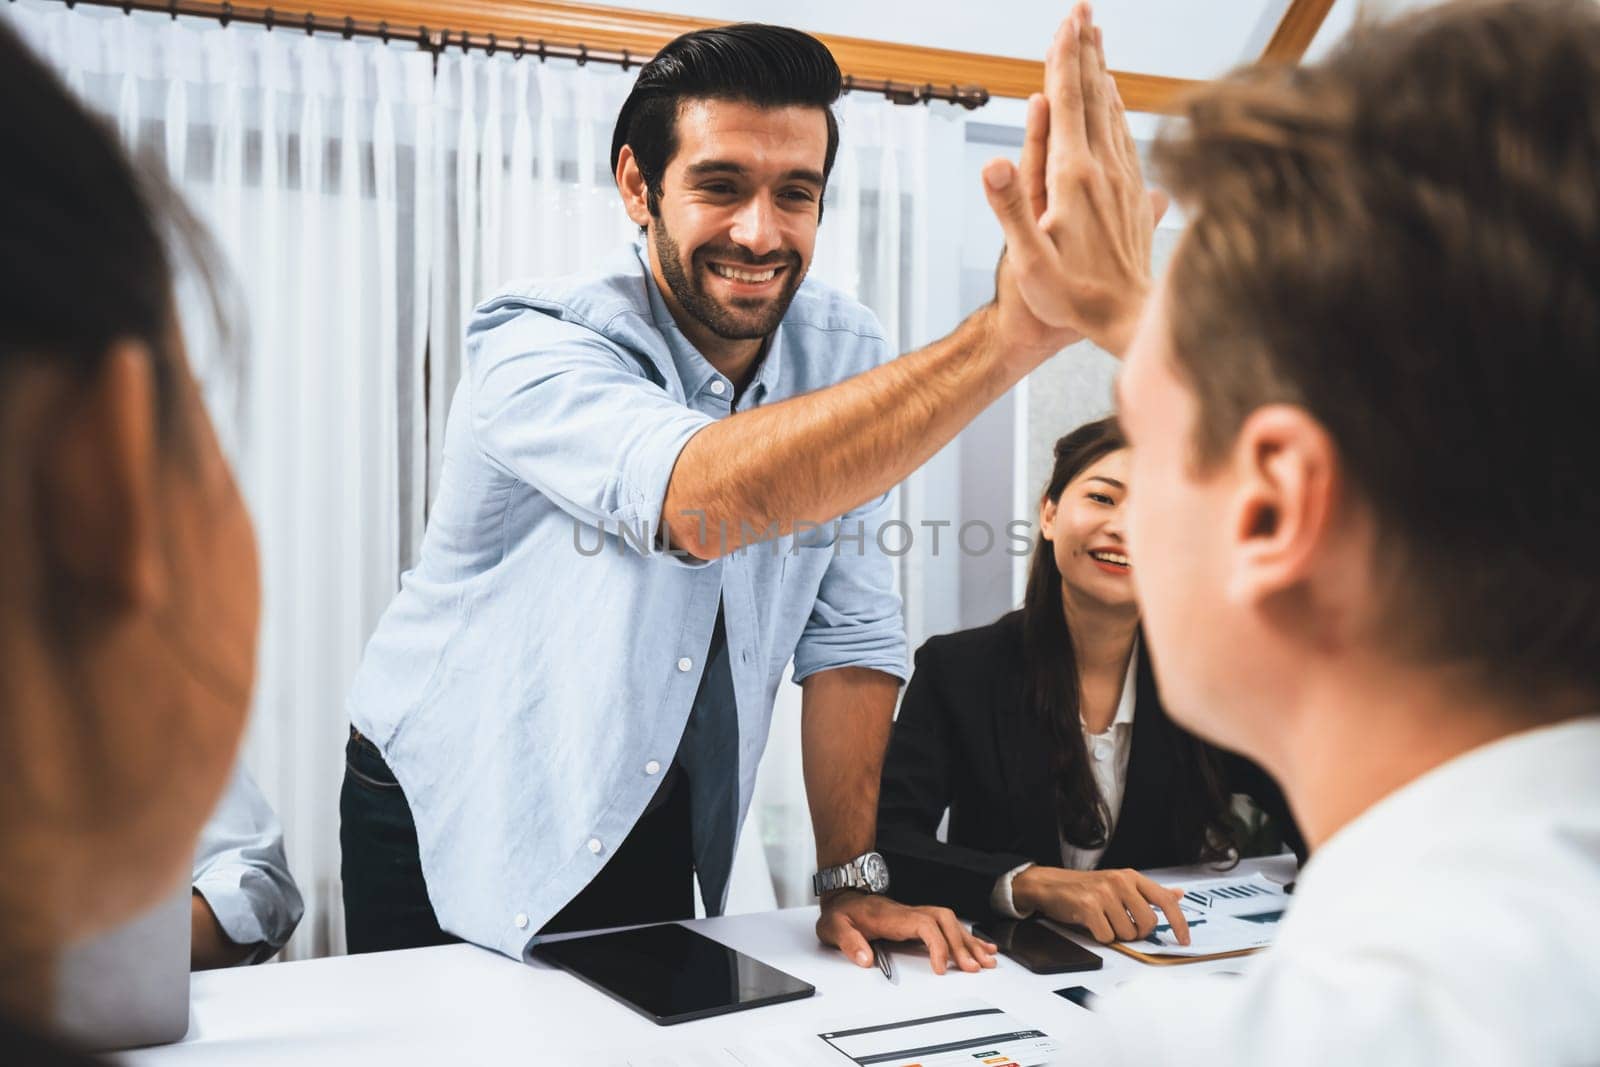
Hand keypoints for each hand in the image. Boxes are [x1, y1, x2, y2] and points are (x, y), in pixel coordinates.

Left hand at [816, 891, 998, 974]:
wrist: (843, 895)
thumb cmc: (842, 912)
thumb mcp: (835, 927)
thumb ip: (849, 942)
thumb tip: (865, 959)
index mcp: (892, 916)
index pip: (924, 925)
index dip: (937, 946)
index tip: (940, 968)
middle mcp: (909, 913)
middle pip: (945, 922)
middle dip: (962, 945)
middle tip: (974, 968)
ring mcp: (915, 915)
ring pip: (950, 922)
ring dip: (969, 942)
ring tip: (987, 960)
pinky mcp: (918, 920)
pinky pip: (948, 925)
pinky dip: (966, 937)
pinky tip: (980, 946)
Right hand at [983, 3, 1166, 358]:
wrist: (1129, 324)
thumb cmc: (1072, 300)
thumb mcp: (1029, 261)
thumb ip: (1011, 207)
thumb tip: (993, 161)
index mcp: (1075, 179)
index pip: (1070, 103)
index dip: (1065, 59)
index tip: (1067, 20)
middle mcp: (1105, 172)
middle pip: (1095, 97)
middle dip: (1086, 52)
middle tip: (1083, 11)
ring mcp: (1124, 182)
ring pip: (1113, 114)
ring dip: (1102, 75)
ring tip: (1096, 45)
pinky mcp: (1134, 196)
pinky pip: (1125, 139)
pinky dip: (1116, 111)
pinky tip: (1116, 105)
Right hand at [1012, 867, 1189, 944]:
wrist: (1050, 885)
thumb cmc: (1087, 887)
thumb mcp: (1120, 883)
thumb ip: (1149, 892)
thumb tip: (1178, 894)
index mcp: (1131, 876)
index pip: (1165, 900)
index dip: (1179, 922)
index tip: (1184, 939)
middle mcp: (1119, 882)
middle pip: (1148, 923)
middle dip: (1138, 932)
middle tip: (1124, 926)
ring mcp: (1104, 894)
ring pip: (1127, 933)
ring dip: (1116, 934)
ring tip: (1104, 921)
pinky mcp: (1088, 907)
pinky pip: (1106, 937)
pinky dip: (1100, 936)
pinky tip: (1091, 924)